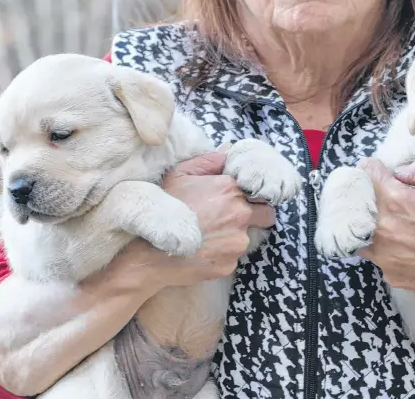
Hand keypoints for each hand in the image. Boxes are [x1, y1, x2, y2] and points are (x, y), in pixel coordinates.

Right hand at [121, 149, 275, 290]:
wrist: (148, 252)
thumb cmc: (164, 209)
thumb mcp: (180, 175)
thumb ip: (209, 160)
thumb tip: (229, 151)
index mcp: (231, 189)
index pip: (261, 191)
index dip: (253, 195)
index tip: (245, 198)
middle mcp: (240, 215)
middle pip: (266, 215)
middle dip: (256, 216)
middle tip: (234, 217)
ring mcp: (237, 242)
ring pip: (249, 237)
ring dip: (237, 235)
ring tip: (212, 234)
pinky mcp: (230, 264)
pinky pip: (234, 256)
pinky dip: (223, 253)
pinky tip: (204, 249)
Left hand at [357, 158, 414, 304]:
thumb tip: (401, 174)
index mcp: (396, 200)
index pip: (368, 172)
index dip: (373, 168)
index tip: (375, 168)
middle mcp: (382, 227)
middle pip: (358, 202)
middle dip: (368, 195)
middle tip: (379, 194)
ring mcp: (383, 254)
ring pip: (362, 233)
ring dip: (371, 225)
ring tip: (387, 223)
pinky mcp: (390, 274)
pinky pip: (379, 256)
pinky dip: (386, 249)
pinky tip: (403, 248)